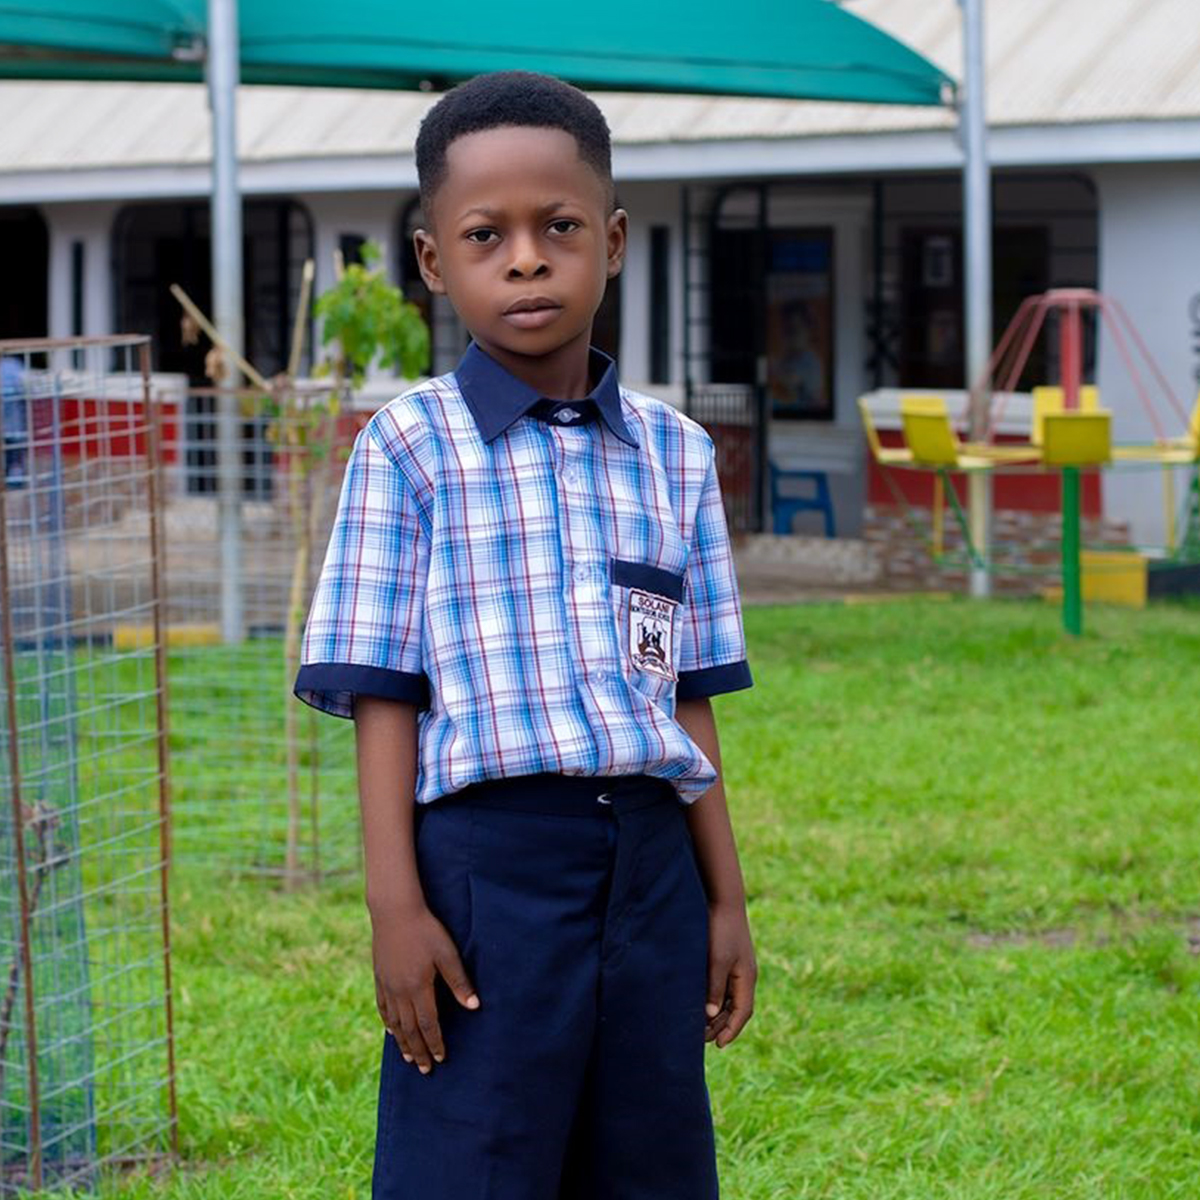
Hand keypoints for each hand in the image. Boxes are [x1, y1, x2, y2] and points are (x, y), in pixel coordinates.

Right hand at [371, 902, 479, 1074]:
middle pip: (409, 1029)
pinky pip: (382, 1007)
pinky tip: (390, 1031)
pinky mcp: (379, 977)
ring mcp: (387, 985)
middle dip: (418, 1051)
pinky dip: (387, 1023)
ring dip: (402, 1042)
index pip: (428, 1024)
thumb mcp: (447, 953)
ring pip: (394, 1022)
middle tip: (424, 1070)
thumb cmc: (426, 930)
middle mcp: (400, 992)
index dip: (435, 1043)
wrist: (395, 911)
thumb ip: (459, 981)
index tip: (440, 1059)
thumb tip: (474, 1007)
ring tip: (407, 1058)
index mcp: (419, 988)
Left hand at [704, 900, 755, 1047]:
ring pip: (728, 999)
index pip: (743, 1012)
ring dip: (716, 1014)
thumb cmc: (721, 929)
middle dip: (722, 1026)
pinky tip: (699, 1003)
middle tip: (703, 1040)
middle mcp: (744, 975)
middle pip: (736, 1009)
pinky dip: (713, 999)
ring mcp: (736, 968)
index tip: (719, 1045)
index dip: (732, 1030)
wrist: (722, 900)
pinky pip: (722, 987)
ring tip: (699, 1028)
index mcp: (747, 978)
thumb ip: (715, 987)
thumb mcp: (717, 960)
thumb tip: (711, 1014)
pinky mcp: (726, 960)